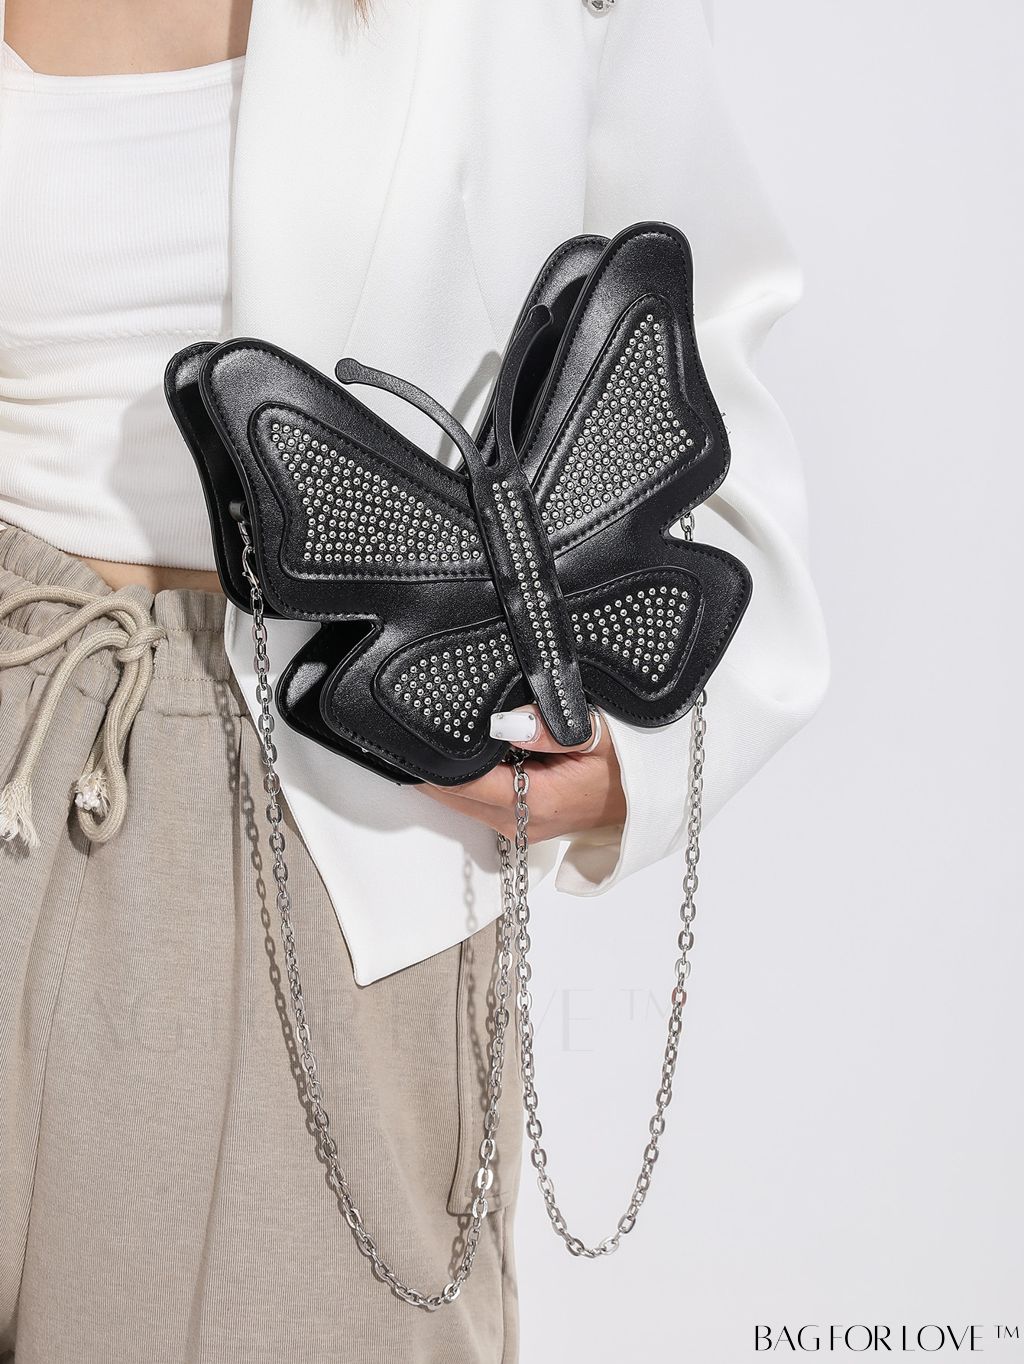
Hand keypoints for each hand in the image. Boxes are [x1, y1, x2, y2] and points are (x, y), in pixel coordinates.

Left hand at [417, 705, 625, 840]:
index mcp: (537, 801)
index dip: (436, 761)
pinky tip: (466, 758)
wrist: (651, 798)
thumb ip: (550, 728)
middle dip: (431, 770)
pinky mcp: (523, 824)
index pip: (466, 783)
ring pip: (464, 804)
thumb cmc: (628, 764)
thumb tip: (506, 723)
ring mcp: (521, 827)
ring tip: (430, 740)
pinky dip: (467, 784)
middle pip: (455, 798)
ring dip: (447, 777)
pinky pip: (480, 805)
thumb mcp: (597, 735)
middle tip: (410, 733)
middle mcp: (522, 822)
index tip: (415, 735)